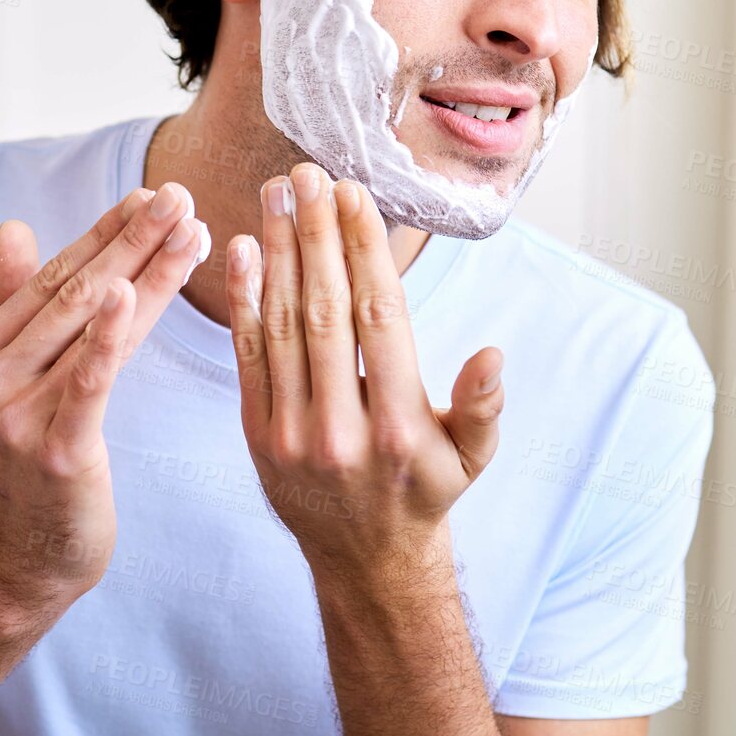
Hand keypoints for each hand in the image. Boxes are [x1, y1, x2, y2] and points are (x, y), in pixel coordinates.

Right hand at [0, 183, 209, 606]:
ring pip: (92, 324)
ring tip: (189, 228)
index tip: (149, 193)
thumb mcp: (15, 382)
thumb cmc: (32, 464)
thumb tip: (11, 228)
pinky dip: (108, 333)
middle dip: (133, 237)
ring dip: (146, 270)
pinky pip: (88, 380)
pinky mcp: (54, 447)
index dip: (104, 231)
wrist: (25, 560)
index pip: (51, 275)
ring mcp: (15, 412)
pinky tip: (130, 291)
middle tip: (180, 194)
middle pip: (75, 290)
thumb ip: (14, 305)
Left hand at [224, 163, 503, 579]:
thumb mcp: (471, 459)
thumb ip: (481, 407)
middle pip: (325, 310)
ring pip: (282, 325)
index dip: (363, 251)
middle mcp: (342, 428)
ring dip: (276, 253)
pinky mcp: (256, 434)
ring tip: (276, 194)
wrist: (365, 562)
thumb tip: (493, 356)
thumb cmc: (425, 493)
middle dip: (314, 235)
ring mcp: (292, 433)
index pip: (379, 318)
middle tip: (307, 173)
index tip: (353, 194)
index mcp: (399, 425)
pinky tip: (243, 248)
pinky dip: (244, 300)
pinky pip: (248, 356)